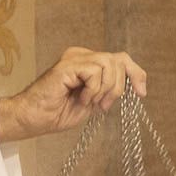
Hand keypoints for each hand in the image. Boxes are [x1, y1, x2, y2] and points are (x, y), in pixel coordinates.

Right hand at [0, 48, 146, 141]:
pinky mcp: (67, 65)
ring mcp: (73, 58)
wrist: (32, 119)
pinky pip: (94, 72)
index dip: (136, 74)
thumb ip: (108, 90)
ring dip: (106, 89)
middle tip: (104, 106)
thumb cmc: (56, 113)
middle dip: (120, 86)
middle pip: (119, 59)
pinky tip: (80, 99)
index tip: (142, 93)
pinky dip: (93, 90)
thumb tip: (130, 85)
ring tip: (91, 103)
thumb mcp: (93, 102)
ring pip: (109, 64)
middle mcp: (81, 55)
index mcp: (87, 63)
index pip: (120, 59)